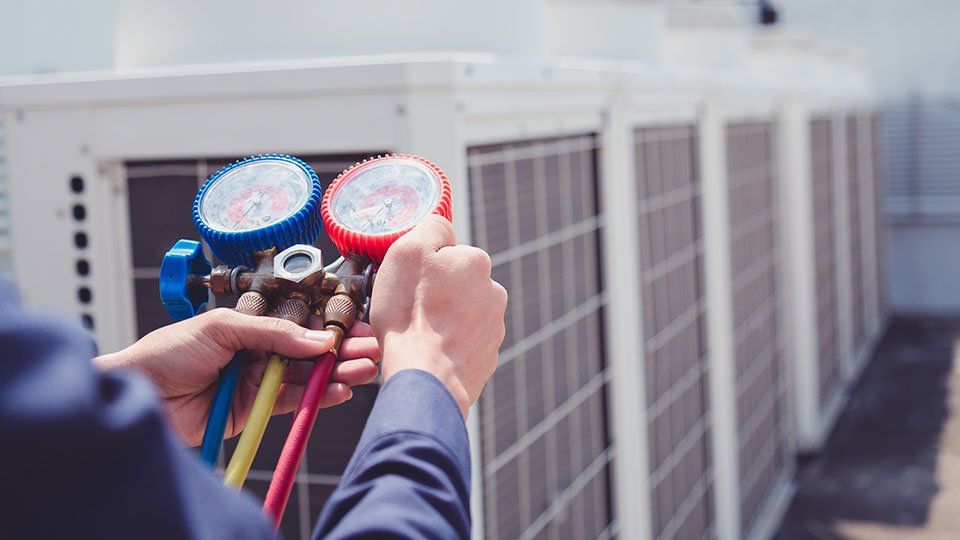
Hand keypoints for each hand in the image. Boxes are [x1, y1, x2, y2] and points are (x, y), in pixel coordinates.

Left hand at [94, 309, 380, 445]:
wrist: (139, 393)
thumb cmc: (167, 352)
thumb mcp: (220, 327)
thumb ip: (272, 332)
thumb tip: (316, 338)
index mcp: (251, 324)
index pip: (299, 322)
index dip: (329, 325)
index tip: (355, 326)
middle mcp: (259, 351)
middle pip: (309, 350)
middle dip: (341, 349)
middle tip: (370, 348)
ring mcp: (260, 380)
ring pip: (308, 376)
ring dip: (337, 372)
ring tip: (364, 370)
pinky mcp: (257, 409)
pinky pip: (295, 402)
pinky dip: (319, 397)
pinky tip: (340, 390)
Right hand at [371, 215, 507, 417]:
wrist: (426, 378)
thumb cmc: (411, 315)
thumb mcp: (407, 252)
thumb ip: (431, 227)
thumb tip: (443, 228)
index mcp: (477, 262)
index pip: (446, 252)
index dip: (422, 266)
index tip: (408, 283)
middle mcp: (494, 291)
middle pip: (455, 283)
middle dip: (435, 293)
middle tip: (409, 309)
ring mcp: (494, 327)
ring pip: (460, 314)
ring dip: (442, 319)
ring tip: (418, 334)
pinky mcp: (488, 357)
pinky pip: (463, 343)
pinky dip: (447, 345)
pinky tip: (429, 352)